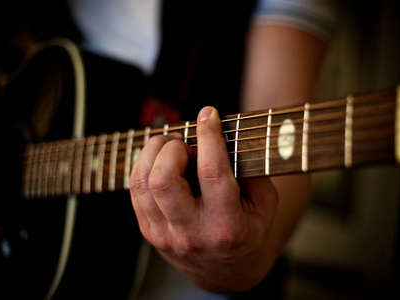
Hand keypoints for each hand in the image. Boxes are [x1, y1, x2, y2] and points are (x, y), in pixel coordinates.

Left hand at [129, 106, 278, 292]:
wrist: (226, 272)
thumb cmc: (248, 230)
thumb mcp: (264, 202)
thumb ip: (250, 169)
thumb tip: (223, 133)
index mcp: (227, 226)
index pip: (212, 173)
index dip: (209, 136)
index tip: (209, 114)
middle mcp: (191, 233)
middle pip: (163, 178)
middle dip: (173, 148)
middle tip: (187, 144)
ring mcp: (165, 235)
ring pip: (142, 182)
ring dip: (154, 153)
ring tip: (173, 149)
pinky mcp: (149, 231)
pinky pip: (135, 189)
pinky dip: (145, 165)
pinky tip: (161, 161)